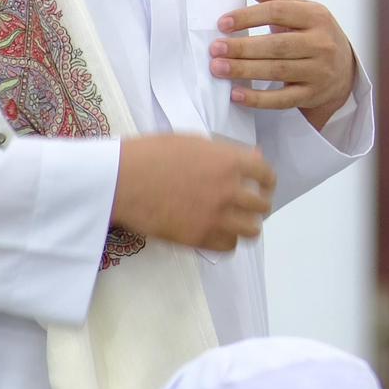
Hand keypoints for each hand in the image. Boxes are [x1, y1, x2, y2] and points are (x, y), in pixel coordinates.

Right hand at [112, 134, 274, 251]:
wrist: (120, 180)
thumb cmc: (151, 154)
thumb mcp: (193, 141)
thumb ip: (225, 152)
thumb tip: (254, 157)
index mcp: (229, 161)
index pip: (266, 174)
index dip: (267, 181)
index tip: (263, 186)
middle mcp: (229, 189)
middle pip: (262, 205)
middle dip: (258, 205)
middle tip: (248, 207)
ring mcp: (215, 216)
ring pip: (252, 230)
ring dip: (247, 225)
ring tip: (236, 223)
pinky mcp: (198, 237)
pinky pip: (228, 246)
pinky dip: (227, 241)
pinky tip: (218, 233)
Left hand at [213, 0, 359, 129]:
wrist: (343, 70)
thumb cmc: (310, 33)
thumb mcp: (296, 8)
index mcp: (316, 16)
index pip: (279, 12)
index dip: (249, 17)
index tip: (222, 23)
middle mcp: (322, 43)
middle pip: (278, 45)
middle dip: (243, 48)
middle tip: (214, 49)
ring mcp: (319, 71)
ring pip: (278, 71)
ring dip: (245, 71)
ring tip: (218, 68)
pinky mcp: (312, 94)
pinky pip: (283, 99)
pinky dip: (258, 99)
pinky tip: (237, 95)